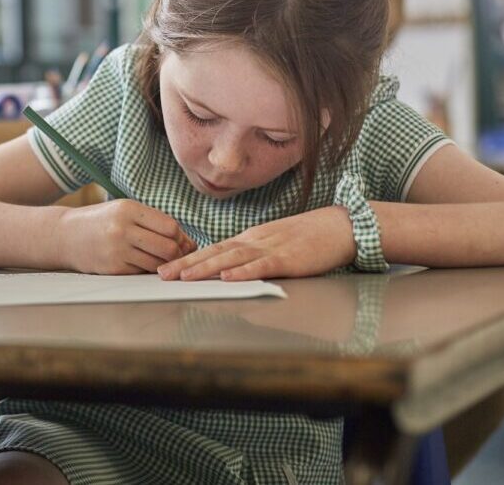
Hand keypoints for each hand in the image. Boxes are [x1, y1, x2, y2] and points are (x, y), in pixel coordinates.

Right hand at [57, 199, 196, 274]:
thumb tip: (188, 243)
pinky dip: (147, 270)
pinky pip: (141, 272)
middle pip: (168, 247)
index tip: (180, 240)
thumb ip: (153, 222)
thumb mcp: (123, 211)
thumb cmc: (100, 222)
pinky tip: (141, 263)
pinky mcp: (112, 268)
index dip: (180, 236)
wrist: (64, 235)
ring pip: (157, 264)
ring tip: (158, 259)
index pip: (170, 227)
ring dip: (164, 265)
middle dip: (176, 253)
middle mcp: (122, 229)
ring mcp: (116, 250)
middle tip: (174, 254)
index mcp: (127, 209)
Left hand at [157, 205, 356, 281]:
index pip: (213, 248)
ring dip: (206, 267)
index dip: (188, 258)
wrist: (342, 226)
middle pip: (215, 252)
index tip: (166, 268)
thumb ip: (253, 255)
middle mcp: (255, 241)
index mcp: (251, 239)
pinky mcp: (290, 259)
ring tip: (183, 276)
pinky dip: (244, 271)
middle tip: (161, 274)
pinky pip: (263, 266)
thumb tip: (230, 270)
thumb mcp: (275, 244)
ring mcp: (271, 248)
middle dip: (186, 264)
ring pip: (232, 258)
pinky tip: (227, 277)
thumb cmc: (310, 238)